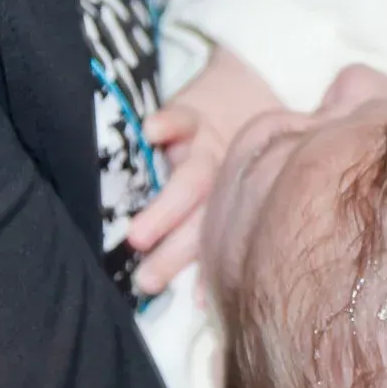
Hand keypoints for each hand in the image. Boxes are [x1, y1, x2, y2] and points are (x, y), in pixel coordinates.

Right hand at [128, 102, 229, 295]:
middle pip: (199, 222)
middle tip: (148, 282)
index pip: (216, 242)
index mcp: (229, 204)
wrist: (248, 84)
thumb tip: (217, 294)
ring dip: (166, 208)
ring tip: (138, 236)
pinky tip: (151, 132)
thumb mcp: (241, 181)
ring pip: (189, 181)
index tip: (198, 303)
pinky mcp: (192, 116)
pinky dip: (168, 124)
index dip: (208, 271)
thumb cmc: (239, 144)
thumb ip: (231, 221)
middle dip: (174, 251)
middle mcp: (219, 184)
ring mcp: (205, 151)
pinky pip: (180, 119)